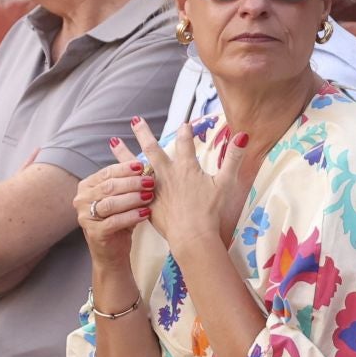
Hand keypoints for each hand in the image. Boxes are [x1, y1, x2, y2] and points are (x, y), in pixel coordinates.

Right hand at [74, 147, 151, 268]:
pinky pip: (114, 221)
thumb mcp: (123, 197)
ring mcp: (85, 217)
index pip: (107, 172)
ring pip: (111, 203)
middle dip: (132, 183)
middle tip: (150, 181)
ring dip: (132, 198)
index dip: (125, 168)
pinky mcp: (94, 233)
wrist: (113, 252)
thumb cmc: (120, 220)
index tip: (143, 165)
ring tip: (149, 196)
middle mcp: (82, 200)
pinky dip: (131, 216)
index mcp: (87, 186)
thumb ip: (128, 180)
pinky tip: (145, 213)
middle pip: (109, 186)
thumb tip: (143, 159)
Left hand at [127, 116, 248, 254]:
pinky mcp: (147, 204)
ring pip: (135, 166)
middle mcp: (167, 174)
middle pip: (152, 149)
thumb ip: (234, 158)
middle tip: (135, 120)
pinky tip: (114, 178)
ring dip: (124, 153)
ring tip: (112, 140)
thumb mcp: (226, 183)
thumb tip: (243, 134)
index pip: (185, 142)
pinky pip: (130, 189)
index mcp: (186, 167)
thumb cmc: (211, 211)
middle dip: (144, 133)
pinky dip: (121, 181)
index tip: (184, 123)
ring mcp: (154, 189)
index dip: (186, 132)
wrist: (193, 236)